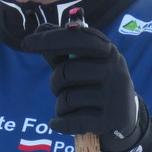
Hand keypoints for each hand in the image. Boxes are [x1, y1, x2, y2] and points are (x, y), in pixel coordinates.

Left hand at [22, 24, 144, 151]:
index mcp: (108, 51)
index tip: (27, 43)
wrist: (125, 117)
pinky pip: (70, 121)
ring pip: (66, 99)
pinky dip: (58, 123)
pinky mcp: (109, 121)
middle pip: (66, 71)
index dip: (51, 39)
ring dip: (60, 105)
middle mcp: (114, 70)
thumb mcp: (85, 64)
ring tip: (70, 106)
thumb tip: (41, 29)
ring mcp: (114, 96)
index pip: (79, 38)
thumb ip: (63, 50)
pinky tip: (57, 123)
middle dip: (55, 82)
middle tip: (61, 89)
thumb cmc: (95, 84)